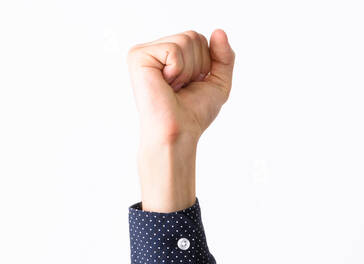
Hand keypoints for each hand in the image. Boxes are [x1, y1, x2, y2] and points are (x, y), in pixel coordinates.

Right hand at [127, 29, 234, 147]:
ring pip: (186, 40)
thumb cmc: (193, 113)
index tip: (191, 85)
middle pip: (193, 36)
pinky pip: (174, 50)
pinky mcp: (139, 56)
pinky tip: (166, 85)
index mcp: (168, 54)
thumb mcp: (217, 82)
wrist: (178, 132)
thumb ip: (223, 57)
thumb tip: (219, 31)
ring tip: (173, 87)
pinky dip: (178, 71)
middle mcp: (154, 50)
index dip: (205, 64)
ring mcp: (144, 51)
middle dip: (198, 66)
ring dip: (188, 70)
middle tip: (182, 88)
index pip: (199, 39)